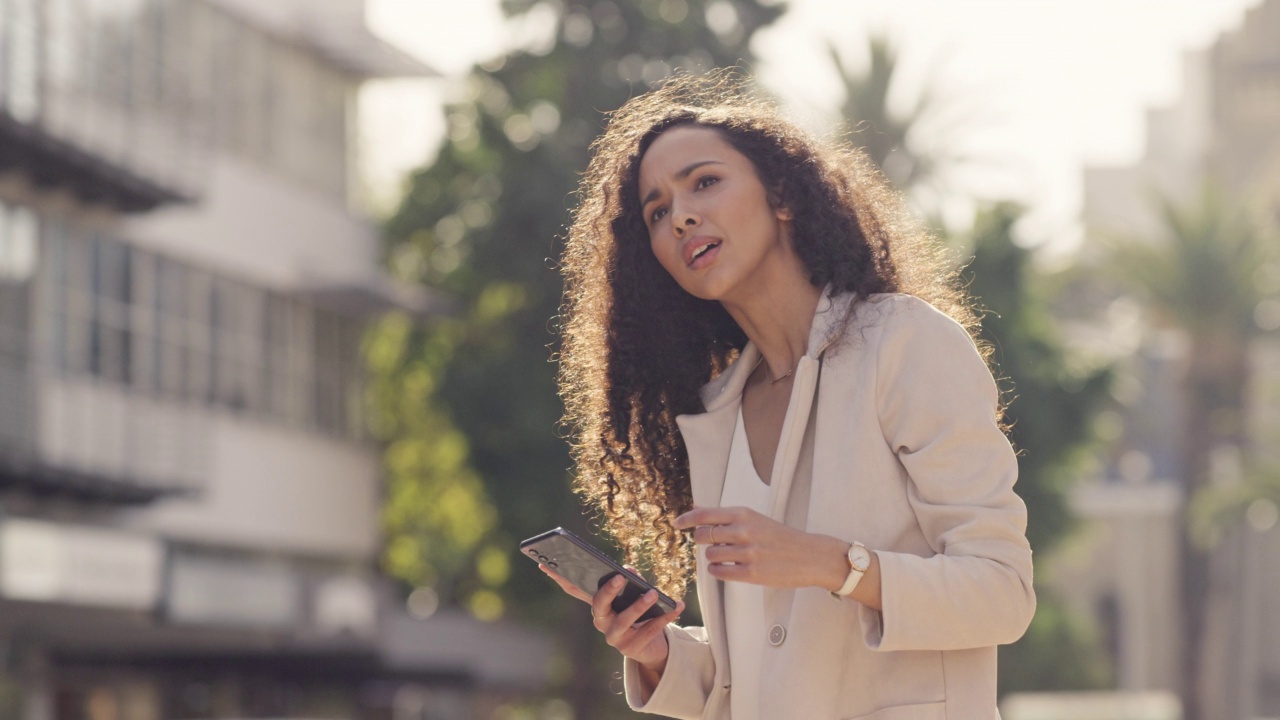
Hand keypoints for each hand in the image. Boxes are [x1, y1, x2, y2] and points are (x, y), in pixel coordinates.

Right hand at [540, 564, 684, 675]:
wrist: (652, 647)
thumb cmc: (640, 614)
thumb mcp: (635, 594)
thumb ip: (632, 580)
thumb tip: (629, 570)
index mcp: (598, 606)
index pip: (575, 590)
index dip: (559, 578)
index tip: (545, 563)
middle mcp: (601, 622)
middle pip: (599, 606)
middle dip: (608, 591)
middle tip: (620, 577)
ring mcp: (615, 637)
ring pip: (624, 621)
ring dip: (639, 606)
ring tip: (654, 593)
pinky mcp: (631, 649)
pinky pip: (648, 631)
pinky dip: (665, 617)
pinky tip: (677, 606)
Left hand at [675, 506, 852, 589]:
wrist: (810, 555)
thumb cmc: (779, 536)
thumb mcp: (754, 518)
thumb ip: (724, 515)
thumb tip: (697, 507)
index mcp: (744, 514)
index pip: (705, 515)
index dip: (686, 519)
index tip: (676, 524)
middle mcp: (744, 531)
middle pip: (703, 536)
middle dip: (702, 541)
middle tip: (712, 544)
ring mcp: (748, 553)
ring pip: (710, 555)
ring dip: (712, 558)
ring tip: (726, 557)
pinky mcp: (751, 574)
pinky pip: (720, 572)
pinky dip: (718, 570)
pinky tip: (726, 568)